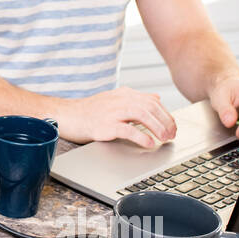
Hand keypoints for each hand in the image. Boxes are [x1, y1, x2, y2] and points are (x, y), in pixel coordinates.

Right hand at [59, 88, 177, 149]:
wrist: (66, 116)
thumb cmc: (88, 111)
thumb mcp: (114, 100)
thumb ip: (135, 99)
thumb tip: (156, 98)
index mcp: (123, 94)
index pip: (152, 101)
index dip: (166, 114)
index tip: (172, 126)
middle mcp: (119, 100)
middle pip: (150, 107)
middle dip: (165, 121)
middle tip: (172, 134)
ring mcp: (112, 112)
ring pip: (143, 115)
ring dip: (158, 128)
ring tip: (164, 138)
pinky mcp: (104, 125)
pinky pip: (127, 130)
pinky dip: (141, 137)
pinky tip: (149, 143)